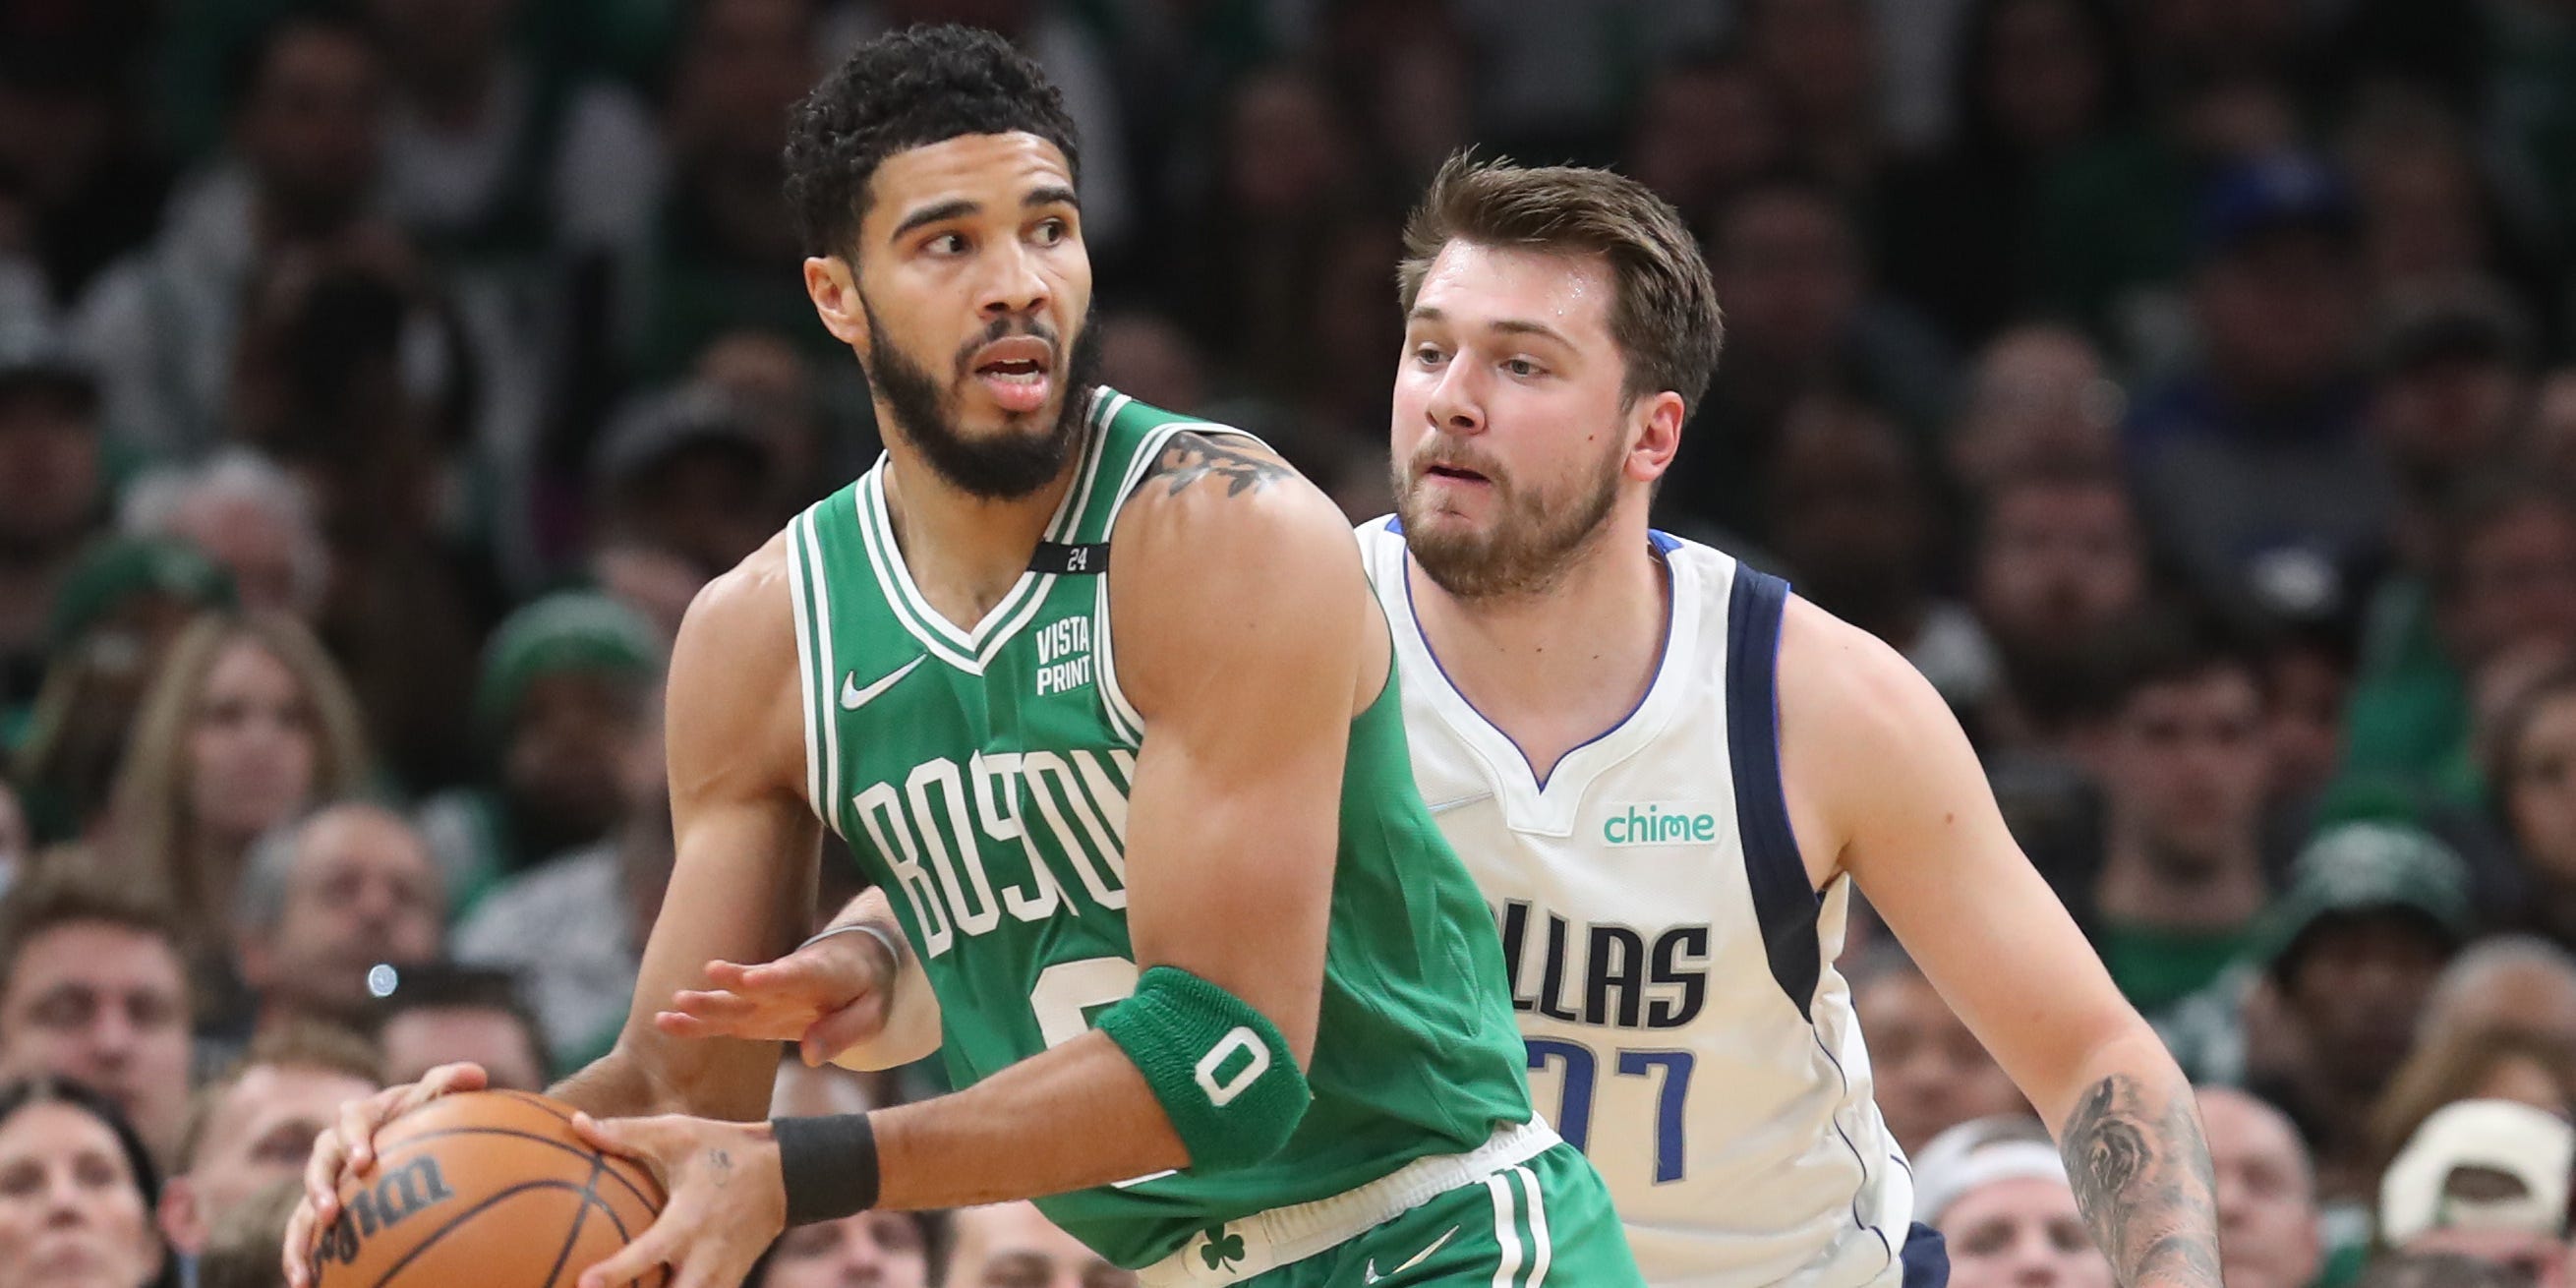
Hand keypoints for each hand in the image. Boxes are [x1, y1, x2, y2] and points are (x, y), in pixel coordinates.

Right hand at [281, 1062, 487, 1287]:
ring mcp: (325, 1181)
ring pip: (302, 1208)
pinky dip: (300, 1259)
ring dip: (299, 1238)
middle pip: (319, 1163)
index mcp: (361, 1115)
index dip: (354, 1139)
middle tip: (330, 1213)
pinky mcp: (320, 1210)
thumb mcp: (436, 1095)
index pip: (353, 1120)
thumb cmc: (424, 1111)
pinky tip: (304, 1285)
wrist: (409, 1132)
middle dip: (320, 1187)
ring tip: (303, 1271)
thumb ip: (449, 1084)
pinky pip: (304, 1235)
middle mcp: (335, 1147)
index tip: (364, 1160)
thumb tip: (474, 1073)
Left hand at [570, 1111, 784, 1287]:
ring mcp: (721, 1273)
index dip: (614, 1273)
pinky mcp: (731, 1280)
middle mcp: (705, 1256)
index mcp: (688, 1221)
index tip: (583, 1284)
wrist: (786, 1172)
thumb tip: (577, 1122)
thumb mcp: (678, 1134)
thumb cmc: (724, 1149)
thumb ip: (626, 1133)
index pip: (647, 1254)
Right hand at [654, 929, 894, 1066]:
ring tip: (675, 1005)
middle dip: (728, 988)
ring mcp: (765, 998)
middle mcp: (783, 983)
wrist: (855, 961)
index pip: (794, 975)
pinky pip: (724, 1017)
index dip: (773, 978)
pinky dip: (697, 1022)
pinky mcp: (753, 1012)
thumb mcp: (873, 1011)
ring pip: (731, 1002)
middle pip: (753, 986)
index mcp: (819, 975)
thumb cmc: (867, 989)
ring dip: (705, 1004)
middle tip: (697, 987)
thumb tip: (810, 1057)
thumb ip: (845, 1031)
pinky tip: (665, 1023)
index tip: (751, 979)